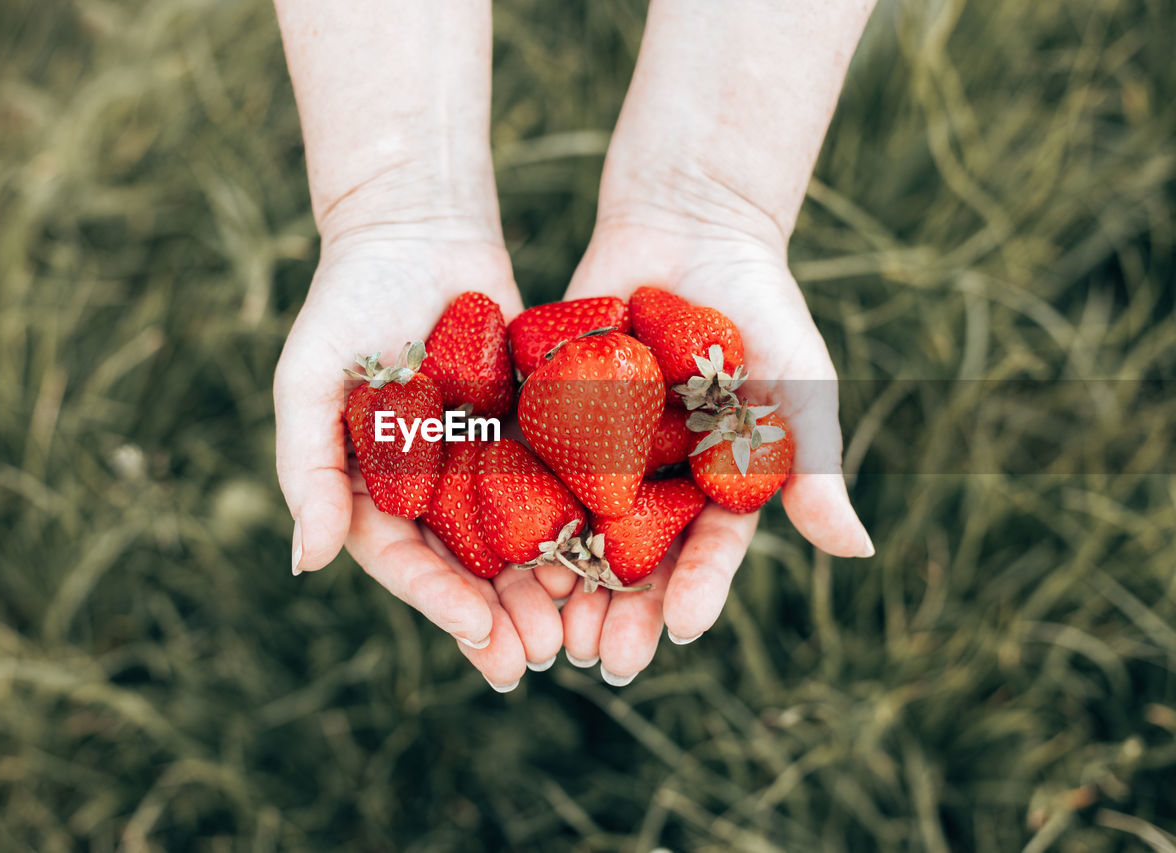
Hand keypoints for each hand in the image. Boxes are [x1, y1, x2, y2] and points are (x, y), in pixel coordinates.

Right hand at [274, 228, 563, 690]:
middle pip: (465, 564)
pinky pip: (553, 481)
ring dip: (543, 584)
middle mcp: (429, 485)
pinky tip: (607, 554)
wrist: (417, 230)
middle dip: (500, 615)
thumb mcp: (310, 382)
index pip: (405, 559)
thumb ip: (308, 470)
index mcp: (372, 488)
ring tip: (578, 628)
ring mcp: (481, 458)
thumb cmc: (347, 301)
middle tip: (538, 661)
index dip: (439, 601)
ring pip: (516, 535)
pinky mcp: (529, 427)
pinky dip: (576, 520)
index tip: (479, 636)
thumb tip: (305, 564)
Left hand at [558, 173, 873, 684]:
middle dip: (620, 610)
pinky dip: (518, 508)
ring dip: (564, 580)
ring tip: (548, 624)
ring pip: (578, 528)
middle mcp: (654, 479)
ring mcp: (600, 450)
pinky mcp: (552, 415)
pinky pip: (532, 467)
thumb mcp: (797, 386)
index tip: (679, 631)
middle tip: (601, 659)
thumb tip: (859, 552)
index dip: (695, 592)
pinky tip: (501, 546)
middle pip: (636, 558)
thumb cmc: (760, 307)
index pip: (706, 553)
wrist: (690, 225)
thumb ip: (811, 466)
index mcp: (713, 486)